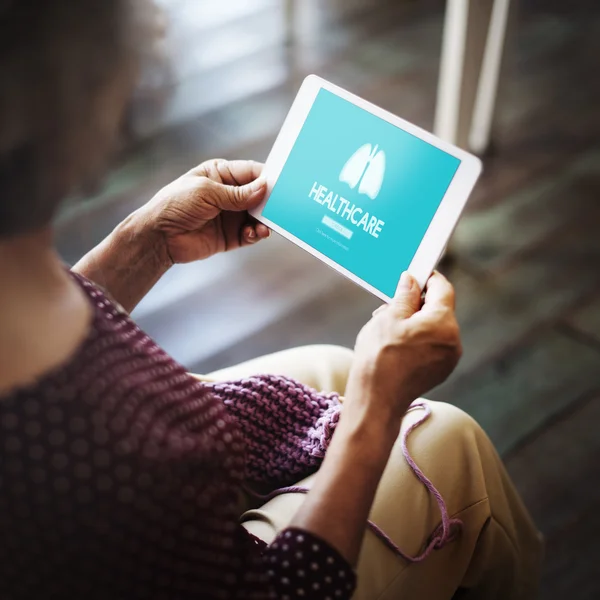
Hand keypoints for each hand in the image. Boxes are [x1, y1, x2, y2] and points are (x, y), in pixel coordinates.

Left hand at [135, 159, 269, 264]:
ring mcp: (231, 215)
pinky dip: (256, 234)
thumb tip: (265, 187)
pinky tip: (255, 234)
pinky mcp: (231, 236)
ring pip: (258, 216)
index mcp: (221, 174)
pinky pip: (251, 234)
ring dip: (265, 221)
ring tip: (265, 226)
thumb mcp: (207, 192)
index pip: (251, 172)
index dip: (267, 178)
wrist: (158, 236)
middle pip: (259, 195)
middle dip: (270, 201)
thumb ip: (237, 193)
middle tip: (282, 207)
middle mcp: (229, 194)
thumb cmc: (175, 204)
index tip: (283, 185)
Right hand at [345, 271, 461, 425]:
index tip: (414, 273)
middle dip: (416, 303)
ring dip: (415, 322)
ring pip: (434, 327)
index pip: (443, 288)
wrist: (376, 401)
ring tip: (388, 329)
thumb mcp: (388, 318)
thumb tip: (411, 280)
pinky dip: (417, 339)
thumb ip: (405, 295)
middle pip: (439, 309)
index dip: (428, 277)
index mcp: (443, 323)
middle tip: (390, 306)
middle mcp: (453, 340)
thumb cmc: (379, 358)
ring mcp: (449, 358)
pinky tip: (395, 346)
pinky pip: (432, 345)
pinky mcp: (440, 371)